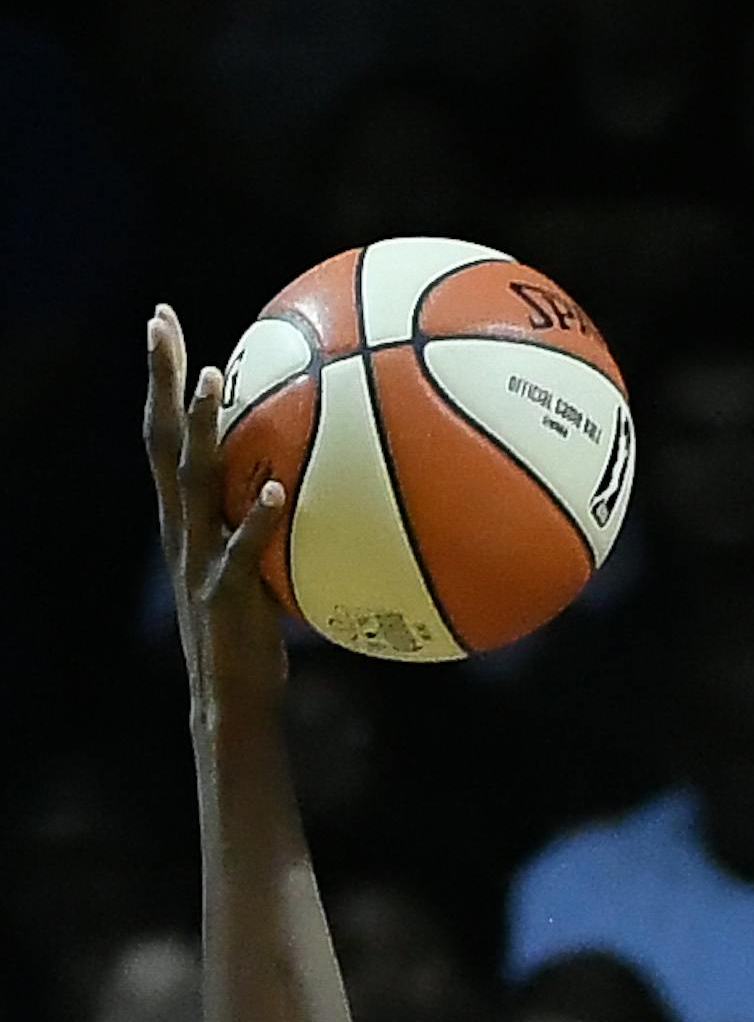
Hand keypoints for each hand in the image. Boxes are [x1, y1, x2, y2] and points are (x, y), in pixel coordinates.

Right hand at [144, 303, 286, 716]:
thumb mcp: (265, 568)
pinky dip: (255, 518)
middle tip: (161, 322)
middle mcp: (182, 529)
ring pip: (190, 481)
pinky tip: (275, 487)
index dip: (162, 380)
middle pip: (161, 439)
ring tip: (212, 378)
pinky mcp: (222, 595)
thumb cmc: (255, 635)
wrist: (232, 699)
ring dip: (199, 428)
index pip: (165, 435)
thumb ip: (278, 524)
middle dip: (160, 378)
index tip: (163, 322)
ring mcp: (197, 559)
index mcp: (187, 519)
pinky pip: (240, 550)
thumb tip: (324, 484)